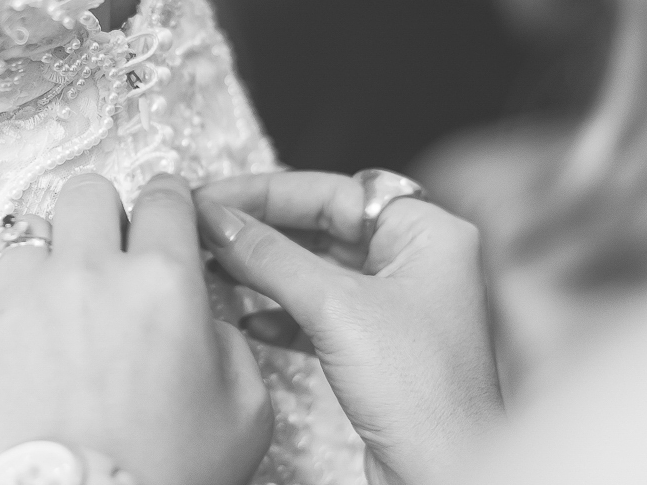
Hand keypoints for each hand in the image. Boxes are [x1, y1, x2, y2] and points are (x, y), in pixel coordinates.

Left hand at [0, 173, 271, 484]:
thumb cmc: (170, 477)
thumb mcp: (245, 410)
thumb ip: (231, 341)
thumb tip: (200, 315)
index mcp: (162, 281)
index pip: (164, 197)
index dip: (167, 201)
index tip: (161, 214)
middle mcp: (87, 274)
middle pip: (86, 193)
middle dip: (100, 217)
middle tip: (105, 258)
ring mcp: (18, 301)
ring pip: (24, 242)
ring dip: (42, 272)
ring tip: (52, 321)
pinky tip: (5, 340)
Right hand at [196, 172, 503, 484]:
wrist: (442, 478)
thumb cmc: (423, 396)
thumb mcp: (335, 308)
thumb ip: (270, 256)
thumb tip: (219, 218)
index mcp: (427, 233)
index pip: (332, 191)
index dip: (265, 193)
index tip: (212, 196)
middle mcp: (417, 260)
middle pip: (322, 225)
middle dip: (260, 230)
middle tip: (204, 226)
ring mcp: (398, 304)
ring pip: (316, 268)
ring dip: (264, 269)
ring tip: (213, 266)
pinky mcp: (378, 346)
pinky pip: (319, 310)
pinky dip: (281, 311)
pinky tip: (248, 320)